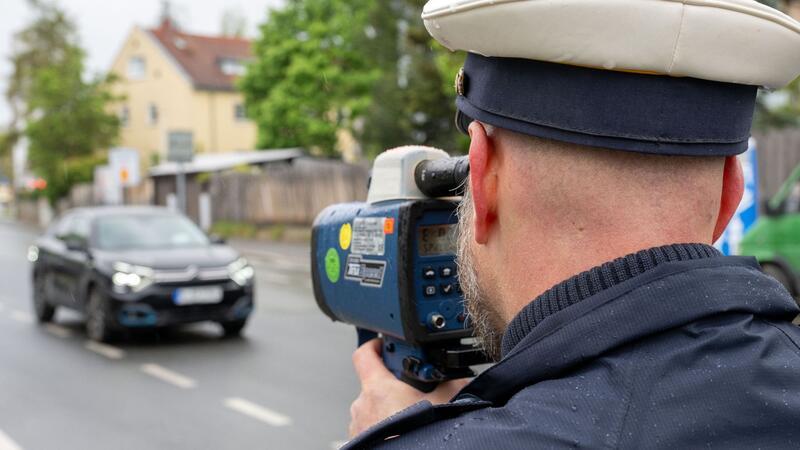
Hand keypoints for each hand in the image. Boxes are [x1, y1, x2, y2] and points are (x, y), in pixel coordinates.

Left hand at [348, 339, 469, 437]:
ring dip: (386, 407)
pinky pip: (369, 425)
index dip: (374, 345)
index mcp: (378, 388)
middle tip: (410, 390)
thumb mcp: (444, 402)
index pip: (364, 354)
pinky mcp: (359, 440)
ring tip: (408, 414)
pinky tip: (400, 430)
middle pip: (373, 384)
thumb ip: (450, 384)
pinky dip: (382, 425)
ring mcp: (358, 424)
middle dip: (391, 384)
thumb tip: (461, 377)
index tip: (383, 344)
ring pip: (371, 406)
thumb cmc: (418, 435)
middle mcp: (362, 404)